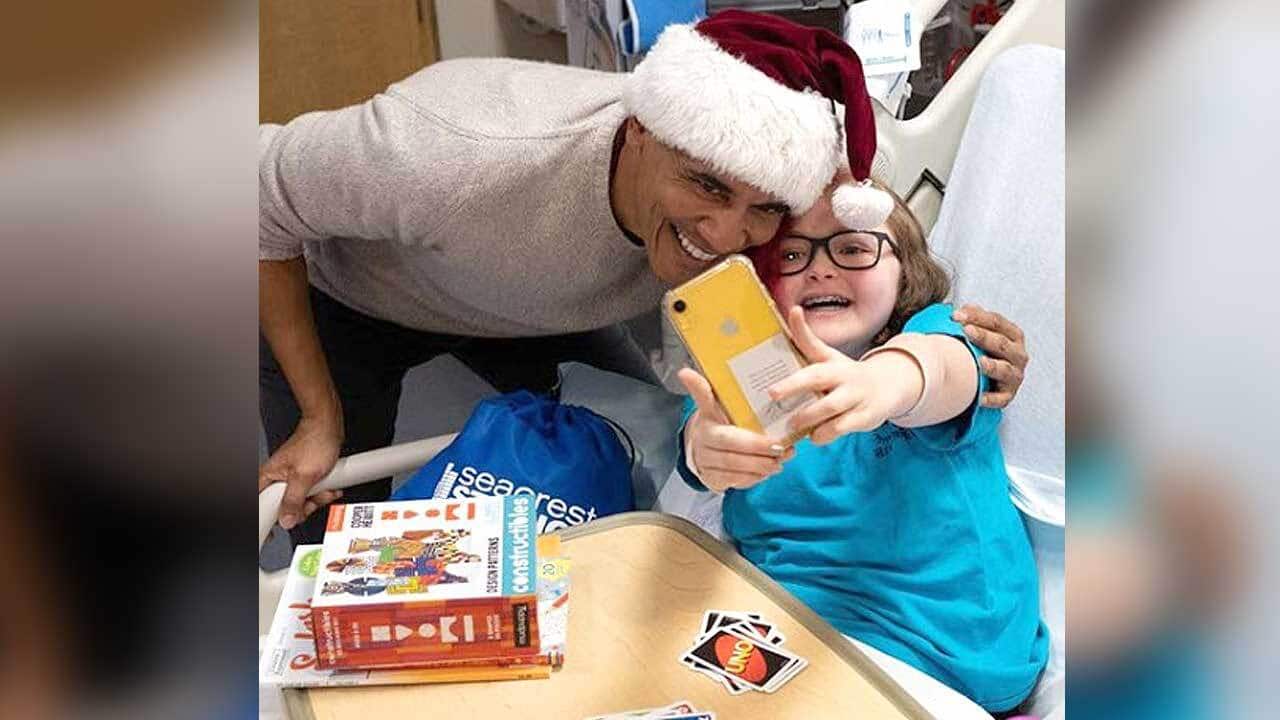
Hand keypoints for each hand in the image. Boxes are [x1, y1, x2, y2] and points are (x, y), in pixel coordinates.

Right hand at [258, 416, 344, 528]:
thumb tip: (285, 520)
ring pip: (301, 503)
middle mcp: (277, 479)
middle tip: (310, 498)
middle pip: (285, 509)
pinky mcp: (305, 479)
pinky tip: (329, 486)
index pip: (259, 506)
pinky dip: (322, 493)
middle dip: (303, 507)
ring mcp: (292, 480)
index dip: (264, 521)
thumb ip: (293, 500)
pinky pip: (312, 495)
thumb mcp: (304, 477)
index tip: (268, 535)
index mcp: (268, 477)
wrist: (329, 427)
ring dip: (317, 499)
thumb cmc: (314, 442)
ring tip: (324, 487)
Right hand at [677, 368, 792, 491]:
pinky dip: (755, 477)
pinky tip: (770, 470)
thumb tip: (685, 372)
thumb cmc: (718, 426)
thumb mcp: (715, 407)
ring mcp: (707, 462)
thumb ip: (706, 391)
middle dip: (758, 446)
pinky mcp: (713, 479)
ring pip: (735, 466)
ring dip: (761, 465)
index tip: (695, 379)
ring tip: (781, 459)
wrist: (704, 453)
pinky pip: (736, 481)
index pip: (708, 406)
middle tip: (781, 446)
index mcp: (706, 420)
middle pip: (730, 444)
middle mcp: (703, 441)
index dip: (705, 395)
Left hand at [768, 308, 920, 443]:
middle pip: (818, 379)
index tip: (781, 337)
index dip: (798, 335)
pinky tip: (815, 436)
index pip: (812, 347)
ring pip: (830, 407)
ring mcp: (856, 397)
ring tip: (792, 424)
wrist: (886, 387)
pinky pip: (841, 428)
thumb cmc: (845, 374)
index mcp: (831, 361)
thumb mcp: (827, 356)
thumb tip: (793, 310)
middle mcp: (844, 376)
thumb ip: (807, 339)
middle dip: (794, 386)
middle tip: (773, 394)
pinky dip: (825, 434)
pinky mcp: (865, 417)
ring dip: (809, 417)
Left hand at [951, 304, 1027, 407]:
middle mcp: (1018, 355)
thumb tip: (963, 309)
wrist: (994, 380)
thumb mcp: (984, 332)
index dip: (977, 317)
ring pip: (1005, 370)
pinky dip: (991, 398)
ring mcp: (1015, 376)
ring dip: (992, 366)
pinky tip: (979, 397)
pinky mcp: (1008, 395)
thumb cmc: (986, 351)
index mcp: (1013, 335)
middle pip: (1001, 344)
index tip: (956, 315)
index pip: (996, 322)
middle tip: (966, 331)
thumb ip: (975, 320)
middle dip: (984, 336)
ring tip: (979, 362)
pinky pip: (1000, 398)